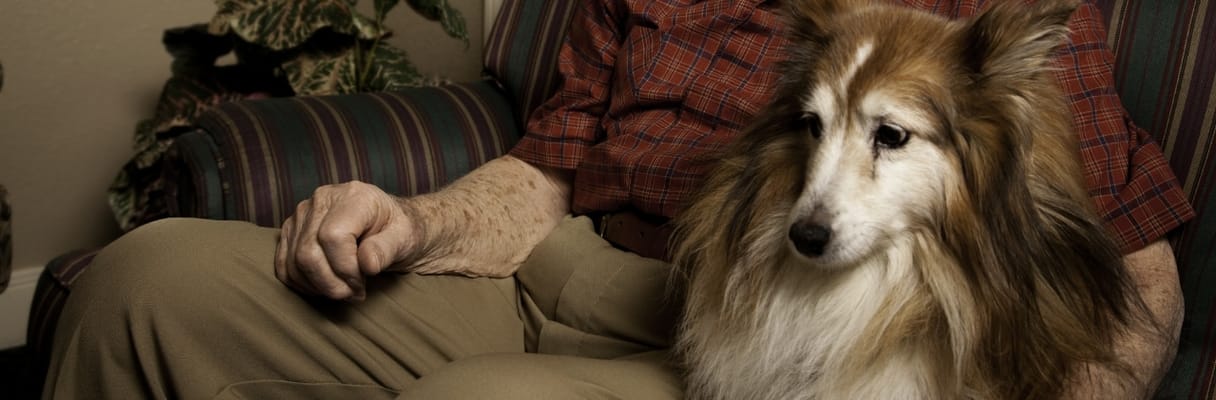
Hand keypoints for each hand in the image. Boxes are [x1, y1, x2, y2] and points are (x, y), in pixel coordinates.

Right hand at [275, 181, 417, 300]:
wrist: (390, 226)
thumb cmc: (399, 231)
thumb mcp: (405, 238)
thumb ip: (387, 249)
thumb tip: (366, 263)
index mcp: (353, 196)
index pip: (332, 237)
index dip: (345, 269)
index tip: (362, 282)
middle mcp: (322, 199)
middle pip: (308, 253)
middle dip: (332, 283)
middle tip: (354, 292)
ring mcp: (302, 214)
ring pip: (294, 262)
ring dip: (319, 287)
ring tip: (345, 289)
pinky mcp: (291, 230)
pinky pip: (284, 265)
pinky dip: (303, 284)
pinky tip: (325, 286)